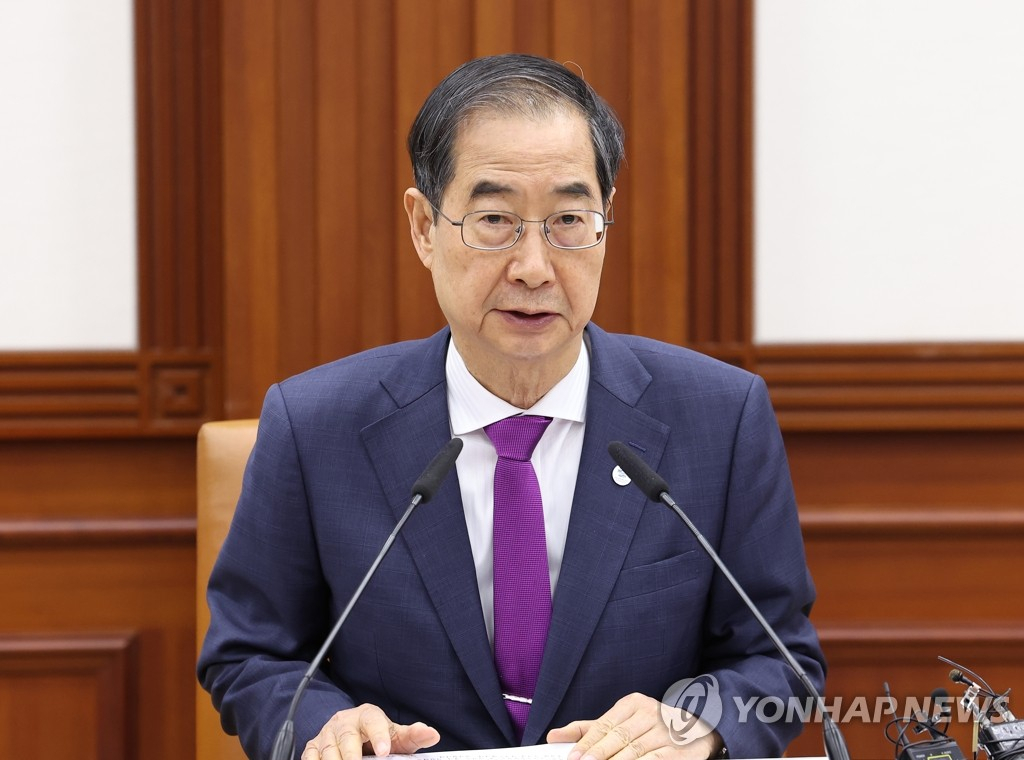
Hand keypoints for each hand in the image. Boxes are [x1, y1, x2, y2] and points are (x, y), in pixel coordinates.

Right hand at [301, 703, 439, 759]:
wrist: (354, 732)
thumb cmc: (378, 736)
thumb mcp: (396, 736)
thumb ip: (413, 736)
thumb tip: (433, 734)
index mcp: (367, 715)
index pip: (373, 722)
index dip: (378, 736)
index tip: (384, 752)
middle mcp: (344, 722)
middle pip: (346, 738)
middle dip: (352, 755)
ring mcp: (326, 735)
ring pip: (327, 750)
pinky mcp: (313, 747)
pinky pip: (310, 757)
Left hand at [547, 692, 722, 759]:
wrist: (698, 731)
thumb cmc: (652, 728)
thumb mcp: (622, 722)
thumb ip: (589, 729)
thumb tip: (555, 736)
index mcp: (633, 703)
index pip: (605, 724)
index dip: (587, 742)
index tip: (573, 757)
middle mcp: (650, 713)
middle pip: (618, 737)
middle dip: (599, 754)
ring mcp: (666, 731)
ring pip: (635, 751)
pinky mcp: (680, 750)